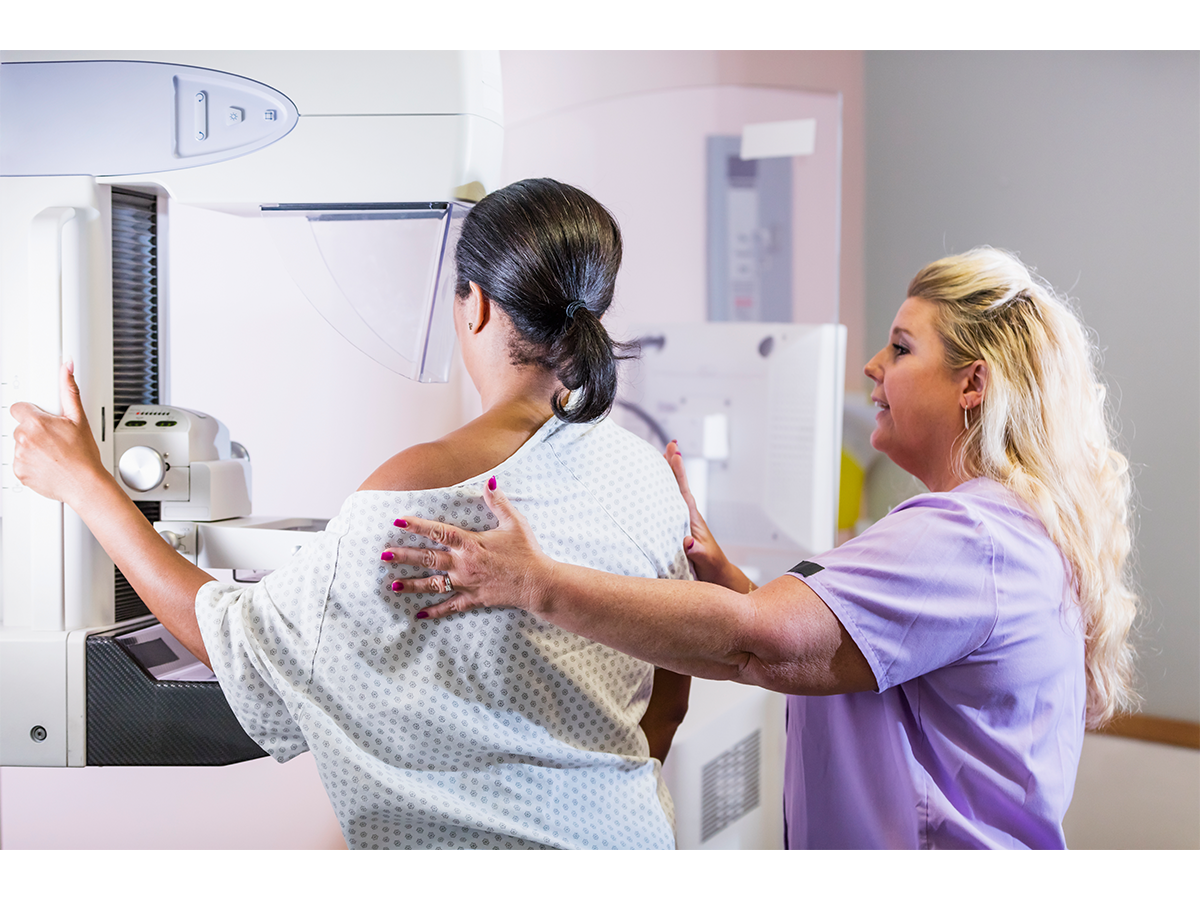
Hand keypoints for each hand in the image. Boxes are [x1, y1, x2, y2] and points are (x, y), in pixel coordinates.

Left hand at [10, 362, 108, 505]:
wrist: (85, 484)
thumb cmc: (84, 455)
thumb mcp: (79, 419)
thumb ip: (69, 390)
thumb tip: (66, 368)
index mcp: (36, 423)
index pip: (18, 409)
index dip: (31, 414)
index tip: (41, 420)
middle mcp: (24, 439)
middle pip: (20, 428)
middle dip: (34, 432)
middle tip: (53, 440)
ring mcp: (19, 456)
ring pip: (19, 446)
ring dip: (32, 448)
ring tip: (52, 454)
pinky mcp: (19, 472)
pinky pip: (20, 463)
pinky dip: (30, 464)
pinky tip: (47, 465)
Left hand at [383, 478, 551, 618]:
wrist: (538, 583)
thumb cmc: (527, 551)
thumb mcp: (514, 522)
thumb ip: (498, 502)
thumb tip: (490, 481)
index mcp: (471, 544)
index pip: (439, 532)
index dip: (418, 526)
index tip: (398, 521)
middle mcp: (464, 564)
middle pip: (428, 559)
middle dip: (404, 556)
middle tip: (384, 554)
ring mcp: (466, 583)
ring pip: (433, 584)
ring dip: (412, 584)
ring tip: (392, 584)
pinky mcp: (473, 598)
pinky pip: (450, 606)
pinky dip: (435, 611)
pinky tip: (419, 614)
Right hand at [664, 440, 753, 591]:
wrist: (718, 579)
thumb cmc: (712, 570)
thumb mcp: (705, 561)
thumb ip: (698, 552)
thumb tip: (689, 543)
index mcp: (693, 519)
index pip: (683, 491)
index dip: (678, 471)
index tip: (674, 452)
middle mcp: (687, 517)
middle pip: (678, 486)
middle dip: (673, 466)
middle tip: (669, 445)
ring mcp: (682, 523)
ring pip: (672, 495)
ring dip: (667, 477)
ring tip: (659, 459)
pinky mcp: (677, 530)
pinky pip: (667, 508)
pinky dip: (661, 496)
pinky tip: (652, 493)